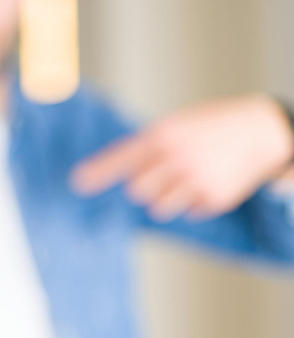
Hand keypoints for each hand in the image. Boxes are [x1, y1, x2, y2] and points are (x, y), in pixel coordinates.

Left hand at [71, 95, 293, 221]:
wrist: (260, 130)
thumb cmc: (208, 125)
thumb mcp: (174, 124)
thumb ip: (145, 146)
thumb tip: (108, 170)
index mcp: (164, 134)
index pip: (122, 157)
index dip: (98, 172)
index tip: (77, 183)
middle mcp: (178, 158)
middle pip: (136, 191)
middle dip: (142, 185)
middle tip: (159, 173)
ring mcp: (198, 180)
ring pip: (158, 208)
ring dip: (163, 198)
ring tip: (181, 179)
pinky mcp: (215, 199)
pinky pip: (186, 212)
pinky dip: (191, 201)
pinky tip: (206, 181)